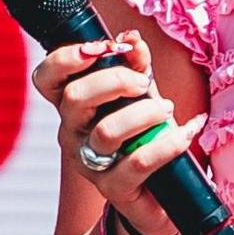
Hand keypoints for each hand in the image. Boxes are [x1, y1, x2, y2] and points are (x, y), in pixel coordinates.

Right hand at [29, 30, 203, 234]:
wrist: (160, 195)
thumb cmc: (144, 135)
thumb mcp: (142, 95)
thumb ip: (137, 66)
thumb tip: (132, 39)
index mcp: (74, 106)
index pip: (46, 78)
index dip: (66, 58)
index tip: (104, 48)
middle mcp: (73, 134)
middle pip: (75, 98)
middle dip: (116, 81)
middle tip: (144, 83)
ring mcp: (91, 164)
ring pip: (106, 131)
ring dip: (145, 113)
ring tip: (168, 110)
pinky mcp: (115, 189)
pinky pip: (138, 161)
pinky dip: (169, 143)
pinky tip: (187, 132)